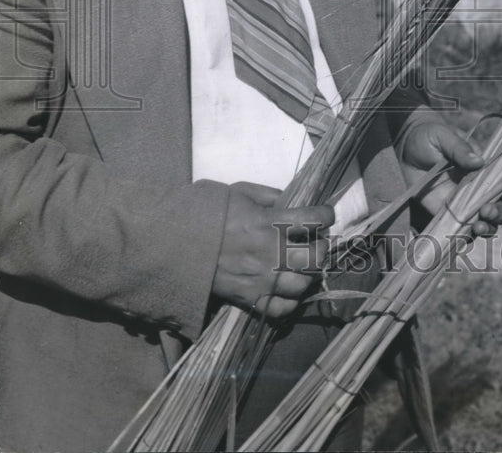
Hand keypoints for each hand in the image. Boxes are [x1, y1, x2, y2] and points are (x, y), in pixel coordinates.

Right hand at [212, 182, 334, 319]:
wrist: (175, 242)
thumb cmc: (208, 212)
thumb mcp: (240, 191)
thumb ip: (270, 195)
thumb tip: (291, 200)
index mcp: (269, 222)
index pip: (314, 219)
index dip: (326, 215)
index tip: (326, 215)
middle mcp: (270, 252)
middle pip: (316, 257)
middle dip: (323, 247)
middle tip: (317, 242)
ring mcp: (261, 279)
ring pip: (304, 284)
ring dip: (309, 274)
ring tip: (303, 266)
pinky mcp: (249, 299)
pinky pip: (282, 309)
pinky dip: (291, 302)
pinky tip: (289, 290)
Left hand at [399, 120, 501, 236]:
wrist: (402, 148)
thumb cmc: (428, 137)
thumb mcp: (443, 137)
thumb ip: (459, 148)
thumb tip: (479, 161)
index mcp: (485, 168)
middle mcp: (479, 189)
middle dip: (501, 213)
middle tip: (487, 210)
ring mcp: (464, 204)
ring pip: (487, 223)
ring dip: (488, 228)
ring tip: (477, 227)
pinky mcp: (447, 215)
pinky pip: (462, 232)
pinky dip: (466, 238)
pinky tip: (462, 236)